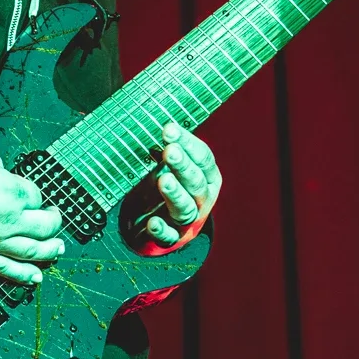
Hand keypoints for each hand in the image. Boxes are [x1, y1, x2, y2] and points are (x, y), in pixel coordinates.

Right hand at [0, 137, 64, 285]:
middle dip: (53, 223)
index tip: (32, 194)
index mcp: (10, 190)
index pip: (36, 196)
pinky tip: (35, 277)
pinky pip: (5, 270)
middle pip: (44, 227)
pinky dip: (23, 275)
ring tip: (57, 250)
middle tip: (55, 220)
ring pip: (31, 252)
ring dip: (49, 252)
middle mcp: (6, 220)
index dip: (35, 194)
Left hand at [121, 122, 220, 253]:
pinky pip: (168, 235)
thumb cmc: (173, 184)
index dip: (188, 143)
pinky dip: (161, 229)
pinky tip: (151, 222)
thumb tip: (152, 122)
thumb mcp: (173, 164)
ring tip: (163, 181)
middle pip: (196, 182)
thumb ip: (168, 147)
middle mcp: (202, 198)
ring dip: (175, 194)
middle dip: (183, 167)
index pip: (202, 158)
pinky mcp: (172, 236)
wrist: (168, 222)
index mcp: (207, 176)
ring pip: (185, 208)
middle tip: (170, 152)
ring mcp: (188, 219)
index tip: (169, 129)